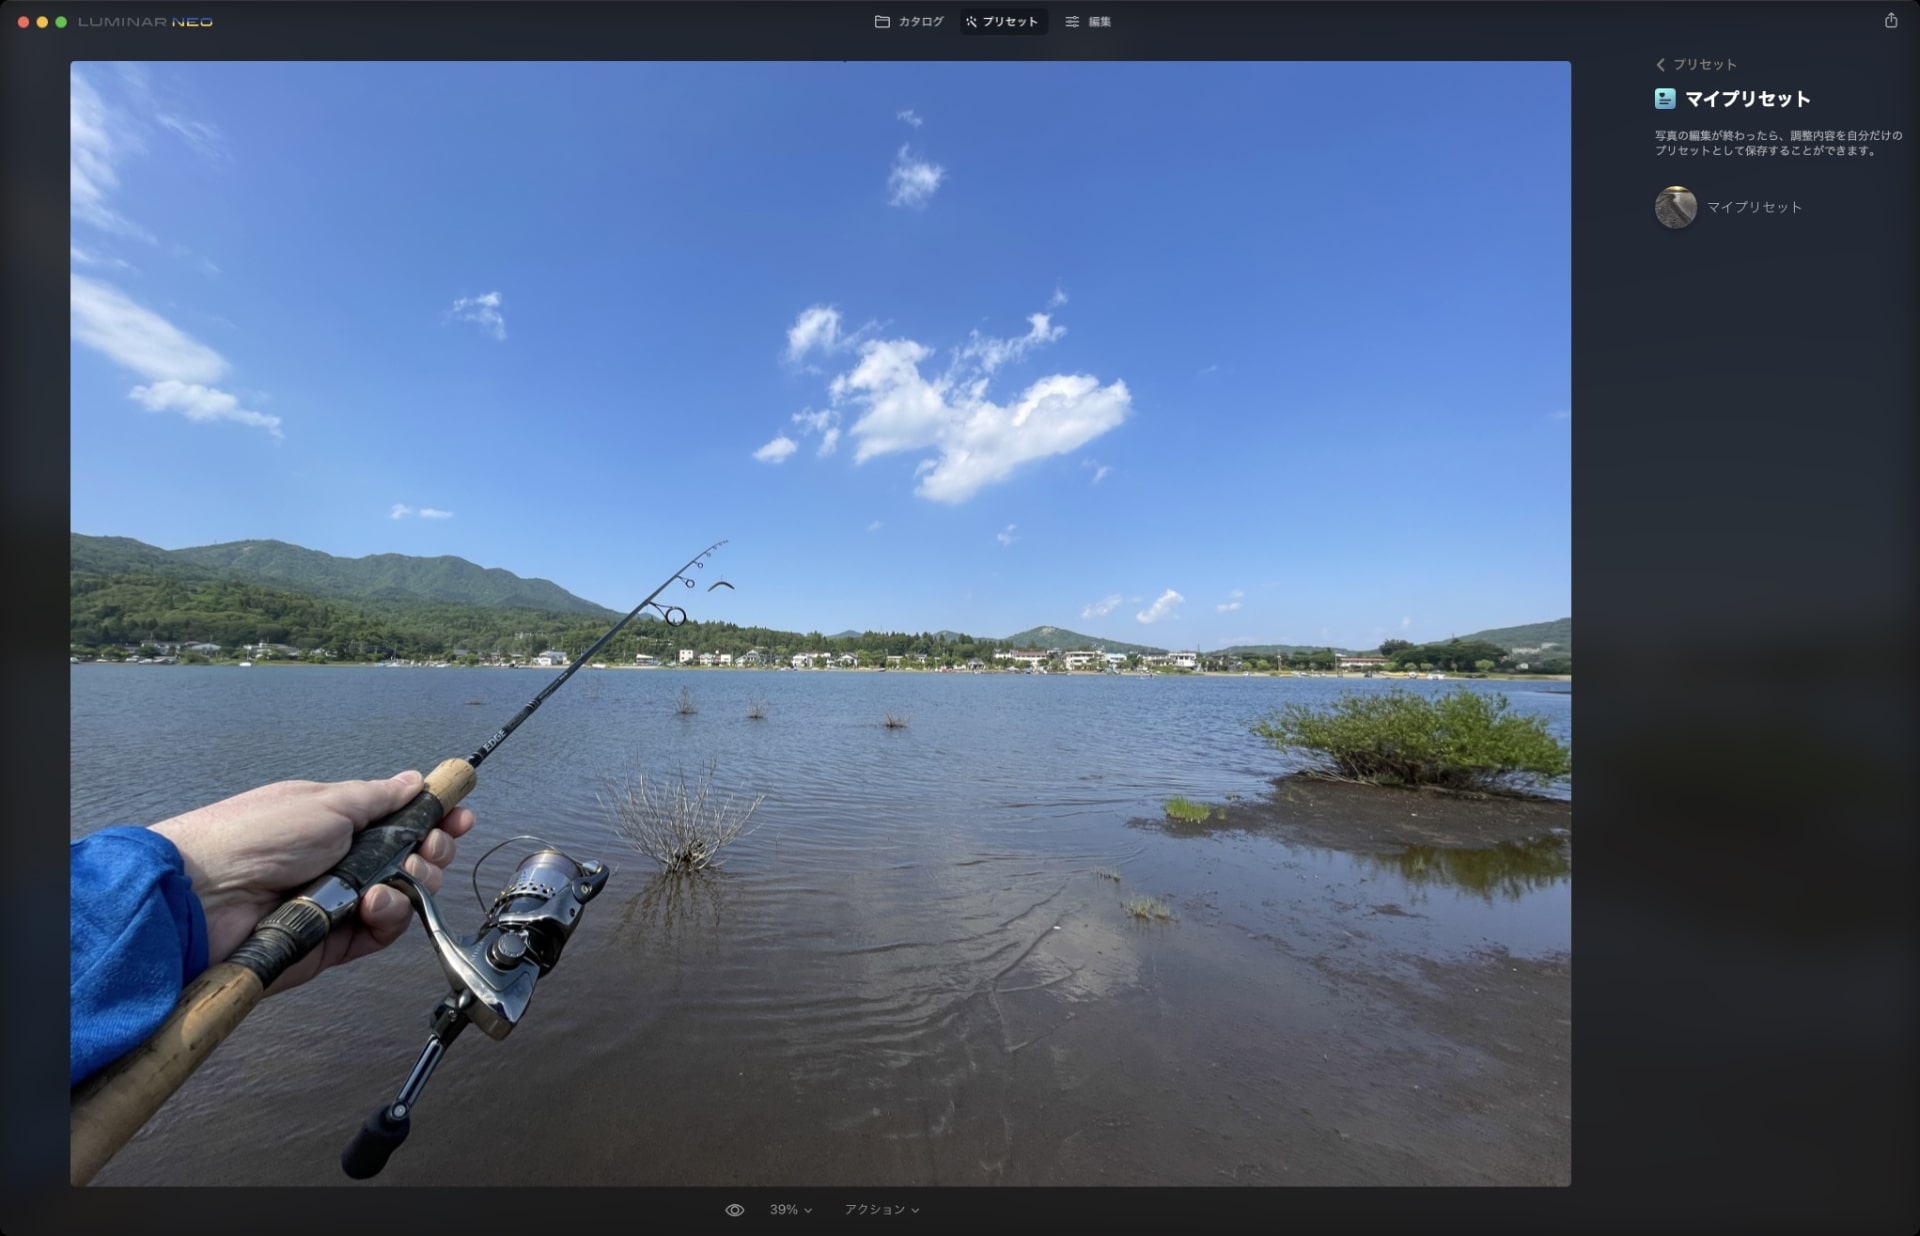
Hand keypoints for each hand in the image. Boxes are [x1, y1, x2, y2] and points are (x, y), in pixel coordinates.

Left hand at [149, 770, 476, 994]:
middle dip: (432, 851)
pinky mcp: (334, 942)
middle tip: (431, 847)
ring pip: (404, 896)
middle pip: (411, 858)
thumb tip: (414, 782)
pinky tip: (375, 905)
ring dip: (413, 884)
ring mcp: (339, 902)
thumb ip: (379, 798)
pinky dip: (388, 917)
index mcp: (336, 820)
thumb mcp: (326, 802)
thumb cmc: (257, 836)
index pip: (399, 819)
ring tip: (399, 878)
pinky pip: (381, 931)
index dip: (433, 818)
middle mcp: (341, 861)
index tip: (459, 816)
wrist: (206, 897)